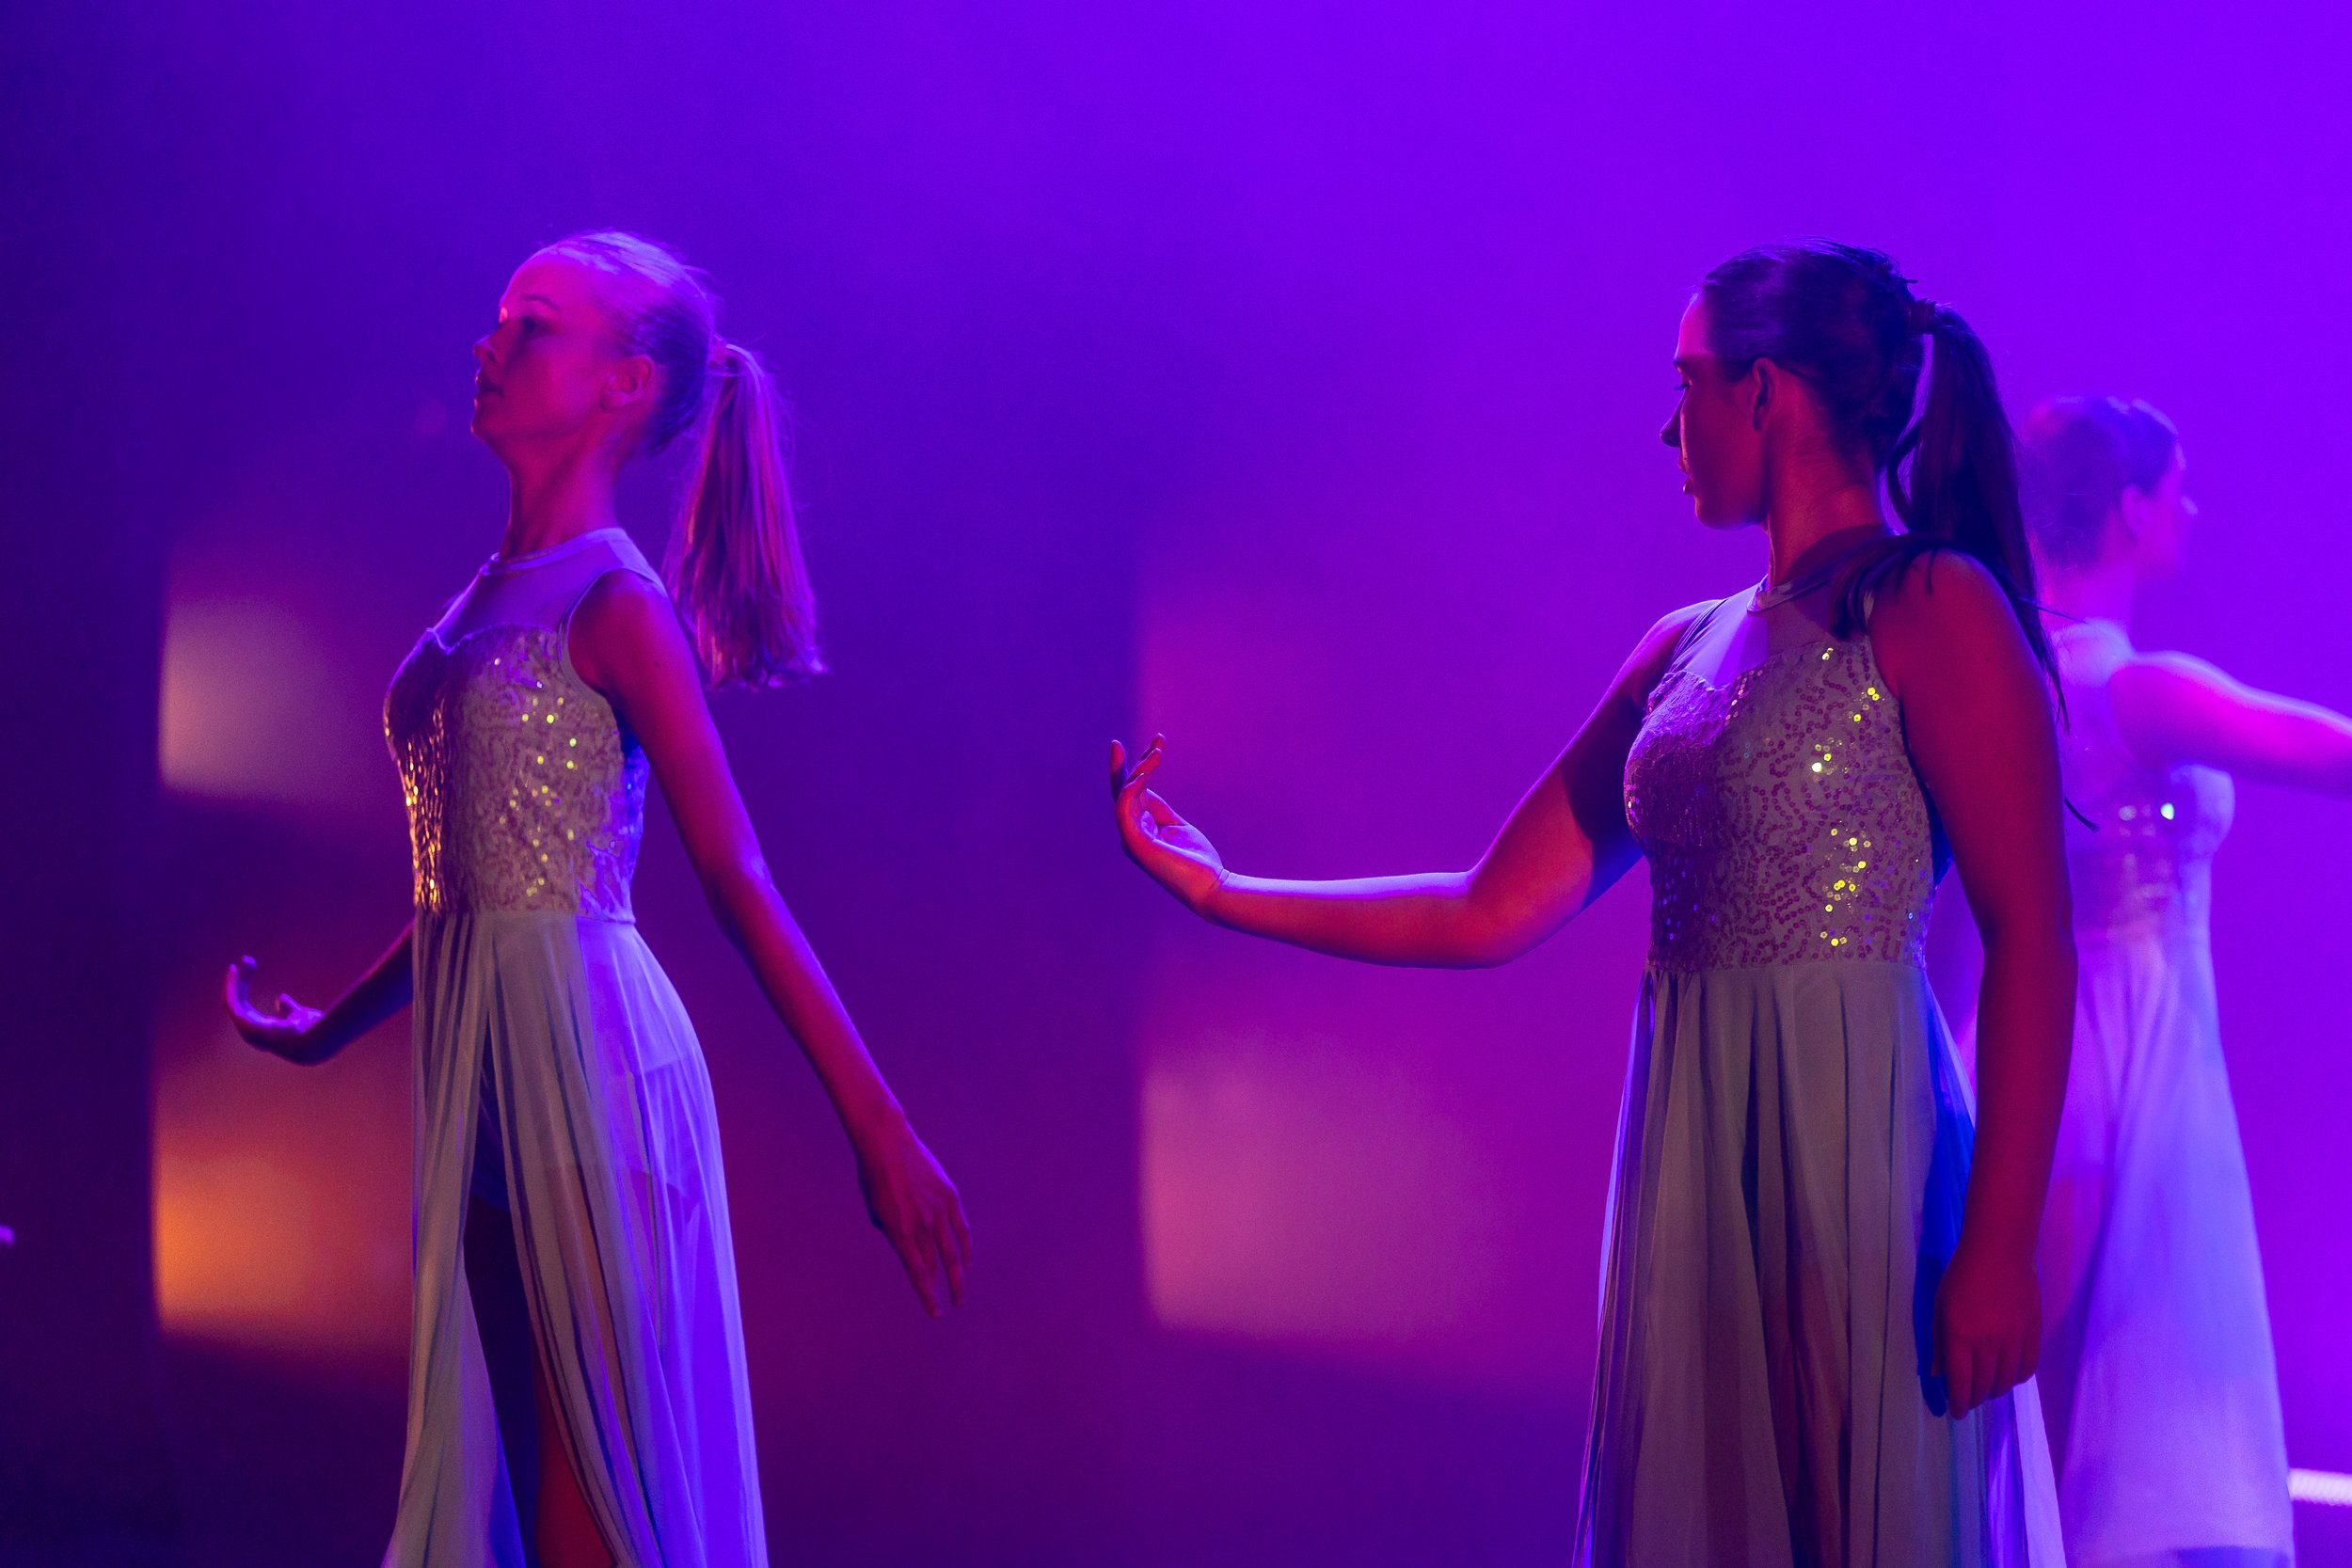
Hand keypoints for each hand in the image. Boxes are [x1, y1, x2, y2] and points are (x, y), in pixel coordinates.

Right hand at [223, 956, 325, 1063]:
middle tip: (248, 960)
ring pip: (231, 1001)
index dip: (243, 990)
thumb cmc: (311, 1031)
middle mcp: (251, 1033)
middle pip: (238, 1003)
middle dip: (241, 982)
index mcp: (263, 1032)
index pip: (246, 1010)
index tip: (248, 970)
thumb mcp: (300, 1015)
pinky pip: (231, 1001)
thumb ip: (289, 1009)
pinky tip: (234, 971)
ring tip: (246, 961)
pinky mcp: (244, 1024)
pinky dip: (231, 985)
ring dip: (235, 981)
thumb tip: (280, 998)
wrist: (315, 1040)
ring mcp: (246, 1031)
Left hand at [852, 1116, 970, 1317]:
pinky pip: (962, 1229)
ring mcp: (938, 1211)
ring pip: (953, 1252)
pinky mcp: (950, 1197)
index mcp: (898, 1232)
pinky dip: (966, 1248)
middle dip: (941, 1289)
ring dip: (958, 1276)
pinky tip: (967, 1262)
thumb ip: (894, 1233)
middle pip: (934, 1265)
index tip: (934, 1312)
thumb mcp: (876, 1211)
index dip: (927, 1295)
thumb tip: (910, 1249)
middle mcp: (921, 1225)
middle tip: (950, 1305)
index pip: (917, 1273)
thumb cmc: (874, 1177)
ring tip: (961, 1293)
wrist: (886, 1143)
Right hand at [1110, 736, 1225, 911]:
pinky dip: (1131, 791)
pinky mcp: (1136, 845)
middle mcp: (1132, 832)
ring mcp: (1132, 839)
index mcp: (1142, 829)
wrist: (1211, 888)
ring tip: (1156, 754)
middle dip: (1123, 765)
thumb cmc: (1198, 861)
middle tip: (1126, 742)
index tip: (1158, 743)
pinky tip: (1143, 776)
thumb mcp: (1177, 826)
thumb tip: (1146, 785)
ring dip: (1138, 772)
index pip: (1135, 793)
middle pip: (1122, 791)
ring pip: (1124, 797)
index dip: (1142, 766)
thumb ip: (1160, 809)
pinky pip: (1125, 811)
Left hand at [1931, 1235, 2039, 1417]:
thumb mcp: (1940, 1306)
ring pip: (2005, 1381)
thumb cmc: (1962, 1275)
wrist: (1999, 1251)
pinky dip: (2016, 1378)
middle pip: (1983, 1385)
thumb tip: (1938, 1373)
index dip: (1958, 1402)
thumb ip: (1939, 1342)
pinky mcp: (2033, 1334)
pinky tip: (2008, 1377)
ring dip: (1994, 1391)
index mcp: (1960, 1337)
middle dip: (1974, 1399)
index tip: (1957, 1412)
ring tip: (1986, 1390)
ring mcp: (2013, 1340)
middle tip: (1968, 1402)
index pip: (1960, 1382)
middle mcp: (1988, 1344)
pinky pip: (2027, 1368)